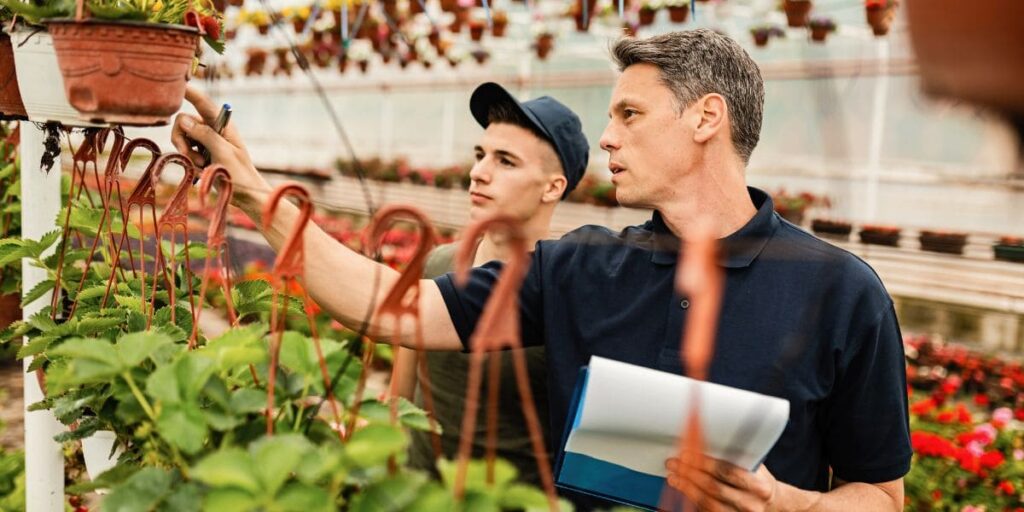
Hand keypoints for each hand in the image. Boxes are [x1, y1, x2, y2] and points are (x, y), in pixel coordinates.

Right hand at [171, 86, 269, 206]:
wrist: (245, 195)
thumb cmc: (240, 174)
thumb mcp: (223, 152)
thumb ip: (204, 134)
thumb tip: (184, 120)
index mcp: (222, 124)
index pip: (202, 103)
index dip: (190, 92)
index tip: (179, 83)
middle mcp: (212, 129)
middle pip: (182, 123)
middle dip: (183, 141)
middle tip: (196, 158)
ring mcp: (205, 141)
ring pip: (180, 138)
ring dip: (187, 154)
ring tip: (202, 166)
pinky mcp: (200, 153)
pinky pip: (184, 152)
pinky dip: (189, 162)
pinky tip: (202, 171)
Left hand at [665, 454, 778, 511]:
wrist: (769, 502)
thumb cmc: (757, 478)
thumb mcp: (753, 465)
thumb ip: (734, 457)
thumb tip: (703, 441)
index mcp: (759, 485)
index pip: (728, 472)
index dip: (705, 463)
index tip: (687, 454)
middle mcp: (750, 503)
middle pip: (714, 488)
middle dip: (690, 474)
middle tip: (674, 463)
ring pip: (707, 502)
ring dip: (686, 487)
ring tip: (673, 476)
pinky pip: (705, 509)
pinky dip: (690, 497)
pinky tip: (681, 487)